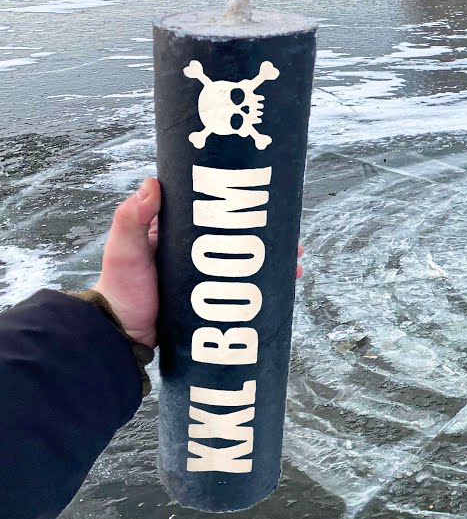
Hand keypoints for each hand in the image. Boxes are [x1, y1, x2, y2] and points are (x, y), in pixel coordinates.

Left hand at [91, 179, 303, 348]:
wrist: (121, 336)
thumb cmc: (120, 289)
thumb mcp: (124, 249)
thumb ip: (132, 218)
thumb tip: (153, 183)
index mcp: (174, 233)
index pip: (211, 212)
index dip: (239, 207)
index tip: (264, 203)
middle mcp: (193, 251)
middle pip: (238, 237)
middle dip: (267, 236)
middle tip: (291, 239)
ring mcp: (204, 276)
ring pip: (245, 262)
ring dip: (271, 261)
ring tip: (294, 263)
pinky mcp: (211, 298)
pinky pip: (243, 288)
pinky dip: (264, 286)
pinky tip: (283, 286)